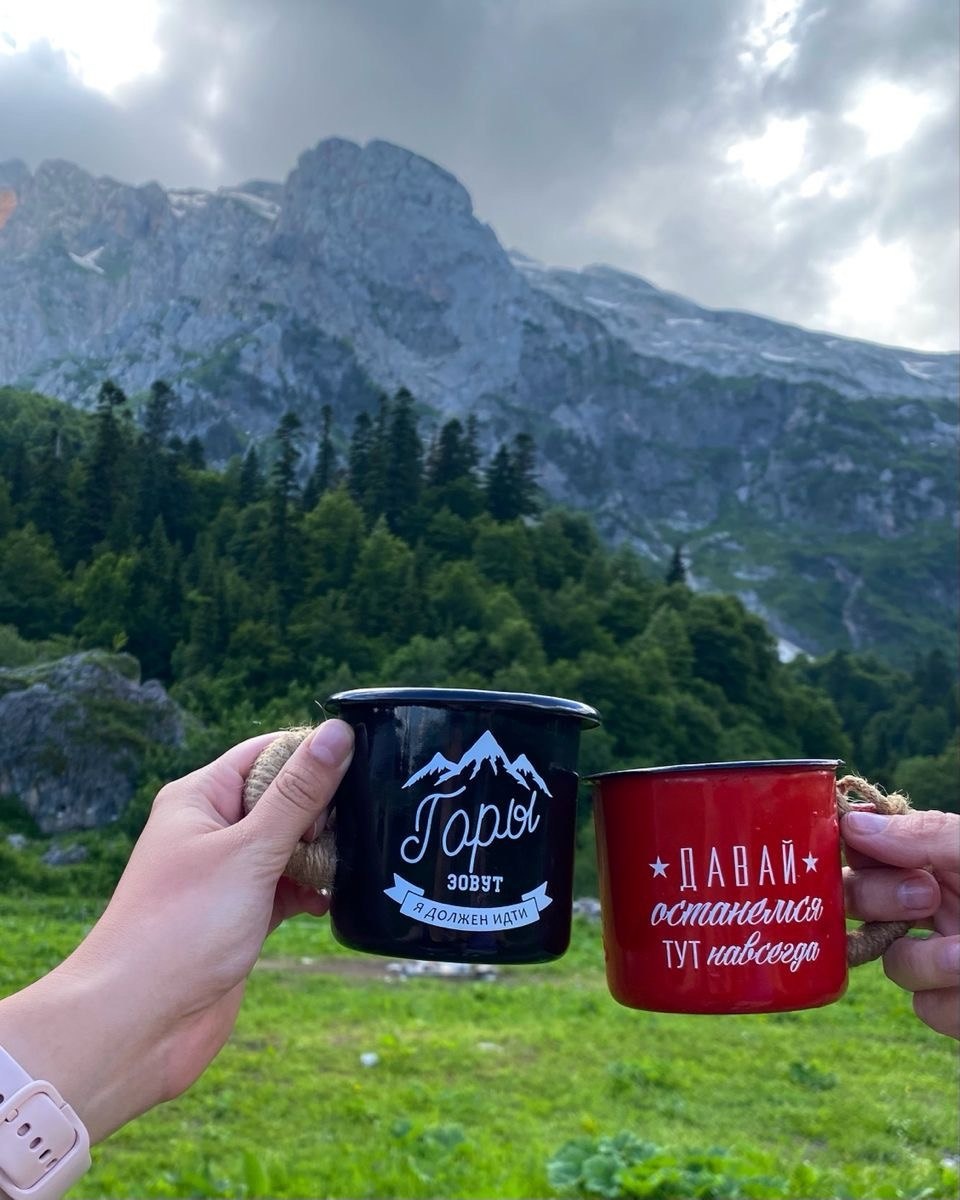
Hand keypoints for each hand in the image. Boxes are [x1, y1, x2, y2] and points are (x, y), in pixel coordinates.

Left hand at [0, 720, 353, 1140]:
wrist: (138, 1024)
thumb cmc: (180, 928)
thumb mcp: (250, 850)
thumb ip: (298, 794)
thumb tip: (336, 732)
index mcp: (200, 799)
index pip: (264, 753)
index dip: (309, 753)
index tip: (362, 758)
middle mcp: (211, 832)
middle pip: (282, 799)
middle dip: (322, 810)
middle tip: (361, 822)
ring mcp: (226, 876)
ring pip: (288, 846)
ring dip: (320, 854)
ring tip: (353, 862)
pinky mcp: (240, 917)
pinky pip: (287, 888)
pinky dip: (311, 891)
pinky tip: (332, 901)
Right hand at [842, 808, 958, 1038]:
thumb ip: (923, 835)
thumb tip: (850, 826)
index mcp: (938, 859)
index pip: (867, 846)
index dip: (849, 849)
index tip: (837, 849)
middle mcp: (934, 904)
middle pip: (860, 900)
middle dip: (880, 901)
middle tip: (925, 900)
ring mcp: (943, 956)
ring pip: (889, 960)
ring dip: (927, 962)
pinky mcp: (954, 1004)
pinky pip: (926, 1007)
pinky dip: (952, 1003)